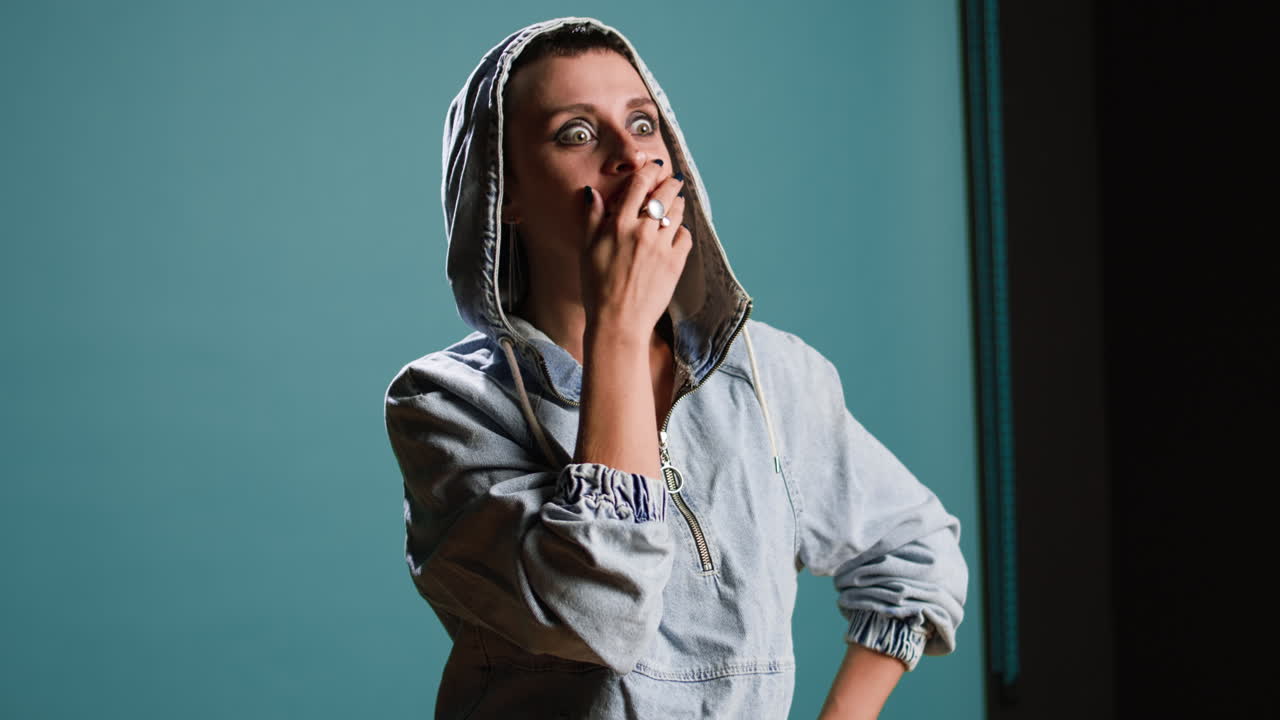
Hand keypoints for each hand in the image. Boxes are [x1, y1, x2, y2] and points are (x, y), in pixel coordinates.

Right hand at [580, 155, 690, 342]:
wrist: (618, 322)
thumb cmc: (596, 288)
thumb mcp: (587, 250)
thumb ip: (592, 219)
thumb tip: (592, 193)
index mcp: (619, 224)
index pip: (638, 185)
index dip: (648, 171)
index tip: (653, 167)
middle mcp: (643, 231)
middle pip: (663, 194)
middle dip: (670, 183)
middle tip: (673, 179)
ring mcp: (662, 246)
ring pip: (677, 213)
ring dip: (678, 203)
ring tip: (677, 201)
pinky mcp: (676, 263)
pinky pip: (686, 237)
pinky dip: (683, 231)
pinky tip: (678, 232)